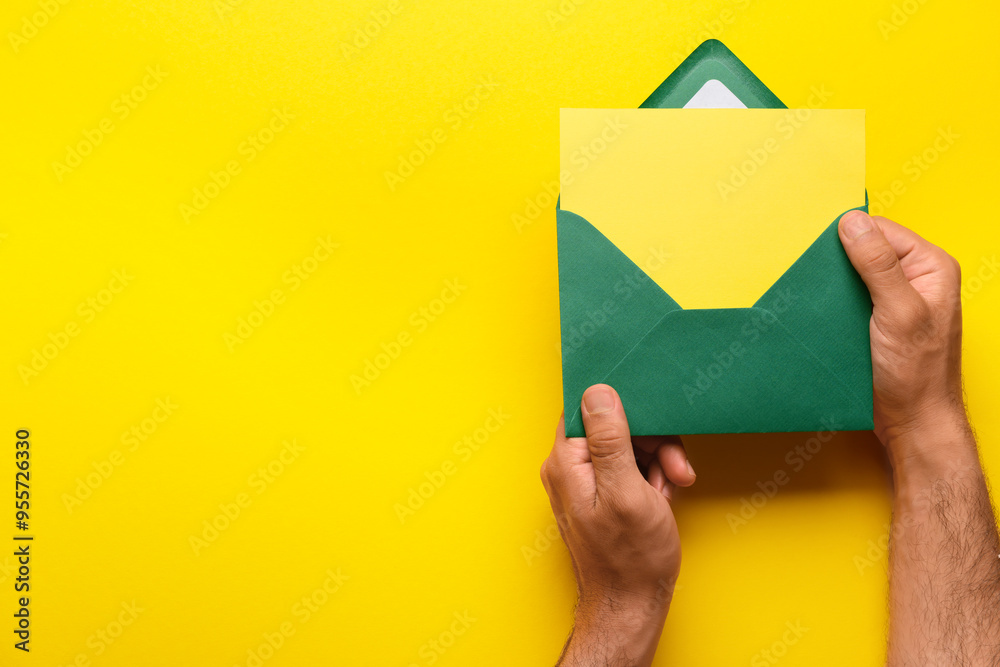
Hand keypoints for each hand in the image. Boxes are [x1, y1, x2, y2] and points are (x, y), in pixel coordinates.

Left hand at [540, 384, 695, 665]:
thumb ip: (610, 439)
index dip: (625, 408)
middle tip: (674, 468)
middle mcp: (568, 468)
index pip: (590, 407)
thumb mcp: (626, 491)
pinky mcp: (601, 495)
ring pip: (626, 446)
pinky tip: (662, 496)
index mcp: (566, 461)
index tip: (654, 421)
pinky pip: (628, 468)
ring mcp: (584, 482)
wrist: (630, 604)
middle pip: (613, 426)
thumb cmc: (629, 558)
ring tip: (671, 485)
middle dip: (651, 441)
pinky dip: (651, 477)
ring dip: (656, 461)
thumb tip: (597, 391)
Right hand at [837, 211, 969, 467]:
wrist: (911, 422)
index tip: (819, 247)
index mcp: (931, 267)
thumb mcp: (898, 312)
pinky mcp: (875, 319)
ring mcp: (894, 300)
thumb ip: (878, 265)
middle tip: (812, 272)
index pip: (882, 230)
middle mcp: (915, 278)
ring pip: (852, 275)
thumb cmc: (916, 374)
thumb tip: (852, 222)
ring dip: (830, 284)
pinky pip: (847, 298)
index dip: (850, 236)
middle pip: (866, 249)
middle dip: (837, 260)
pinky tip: (817, 310)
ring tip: (811, 292)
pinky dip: (830, 302)